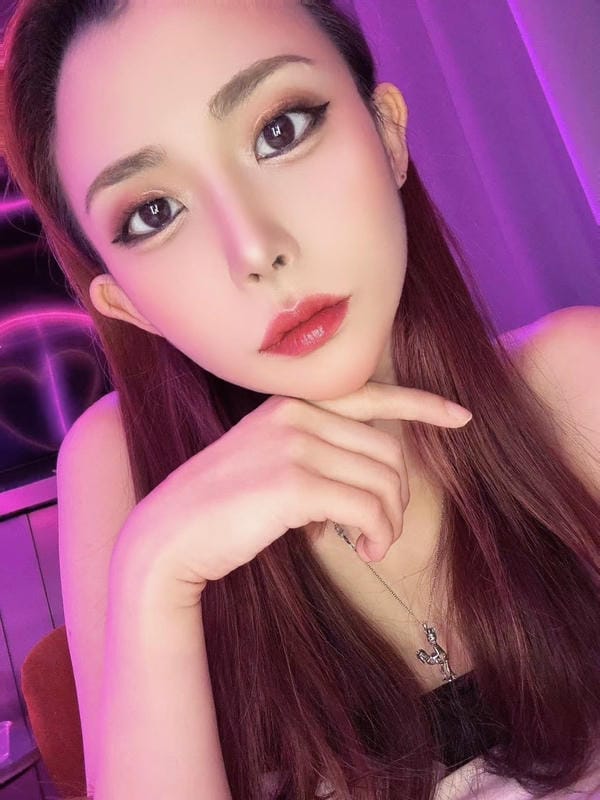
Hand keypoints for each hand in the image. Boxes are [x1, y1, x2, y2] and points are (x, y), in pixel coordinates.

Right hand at [115, 381, 471, 606]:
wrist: (170, 535)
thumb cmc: (220, 507)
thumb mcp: (267, 464)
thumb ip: (315, 459)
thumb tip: (360, 495)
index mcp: (291, 404)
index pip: (372, 393)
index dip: (422, 404)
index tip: (460, 417)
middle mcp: (296, 414)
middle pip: (388, 451)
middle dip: (400, 496)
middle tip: (384, 531)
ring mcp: (295, 445)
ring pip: (383, 482)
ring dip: (390, 522)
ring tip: (373, 546)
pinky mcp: (294, 484)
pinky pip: (367, 508)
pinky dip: (377, 533)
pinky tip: (364, 551)